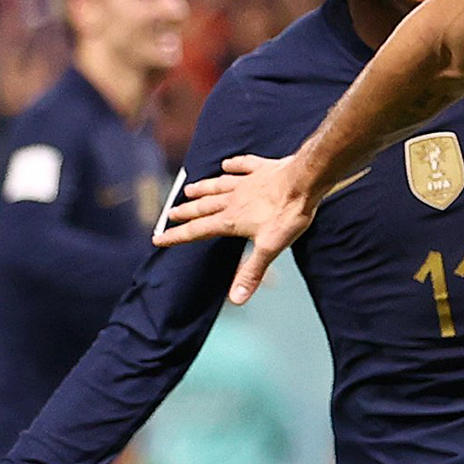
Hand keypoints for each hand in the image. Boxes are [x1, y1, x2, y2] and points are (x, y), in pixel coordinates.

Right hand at [155, 154, 315, 303]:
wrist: (305, 181)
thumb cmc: (288, 214)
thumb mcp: (269, 248)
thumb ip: (252, 273)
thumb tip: (236, 299)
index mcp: (231, 219)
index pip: (198, 230)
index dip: (177, 236)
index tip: (158, 239)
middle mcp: (233, 199)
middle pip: (203, 207)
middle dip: (185, 212)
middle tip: (170, 214)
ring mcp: (247, 182)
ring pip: (218, 185)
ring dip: (202, 188)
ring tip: (189, 189)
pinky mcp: (262, 169)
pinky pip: (243, 165)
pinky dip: (233, 164)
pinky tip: (227, 164)